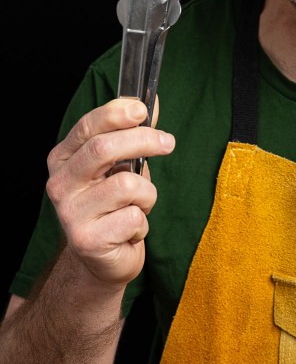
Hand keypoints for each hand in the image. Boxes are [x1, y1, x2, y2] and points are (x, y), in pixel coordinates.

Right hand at [45, 97, 174, 289]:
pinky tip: (129, 231)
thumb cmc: (114, 206)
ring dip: (147, 194)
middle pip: (104, 148)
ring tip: (138, 206)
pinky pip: (133, 217)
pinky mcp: (86, 240)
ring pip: (127, 184)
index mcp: (64, 160)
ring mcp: (70, 213)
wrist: (103, 259)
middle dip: (143, 140)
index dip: (115, 114)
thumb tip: (152, 103)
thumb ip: (133, 135)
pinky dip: (142, 222)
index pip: (87, 127)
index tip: (142, 110)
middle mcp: (60, 184)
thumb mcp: (122, 165)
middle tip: (168, 143)